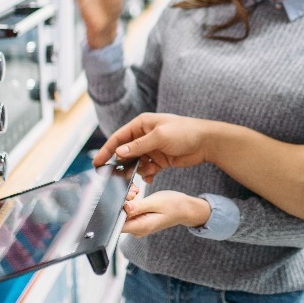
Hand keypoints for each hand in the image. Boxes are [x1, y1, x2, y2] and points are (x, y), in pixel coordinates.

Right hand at [92, 112, 219, 182]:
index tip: (97, 162)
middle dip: (120, 164)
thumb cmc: (184, 132)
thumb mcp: (159, 137)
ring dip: (134, 171)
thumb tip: (119, 152)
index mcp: (142, 124)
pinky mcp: (160, 160)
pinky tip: (149, 177)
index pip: (119, 138)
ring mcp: (152, 149)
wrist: (206, 142)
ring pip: (135, 163)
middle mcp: (144, 136)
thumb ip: (139, 146)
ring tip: (136, 178)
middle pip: (125, 152)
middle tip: (112, 177)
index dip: (107, 150)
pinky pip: (146, 169)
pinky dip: (146, 174)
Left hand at [121, 190, 211, 236]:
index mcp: (142, 227)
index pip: (118, 225)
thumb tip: (124, 208)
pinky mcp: (138, 221)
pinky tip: (137, 195)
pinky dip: (131, 202)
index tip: (126, 198)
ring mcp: (138, 226)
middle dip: (123, 202)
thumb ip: (139, 206)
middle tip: (134, 192)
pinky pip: (128, 212)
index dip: (117, 210)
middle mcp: (138, 230)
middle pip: (119, 218)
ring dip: (127, 200)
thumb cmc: (174, 205)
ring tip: (137, 192)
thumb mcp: (156, 202)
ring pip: (123, 213)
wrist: (184, 209)